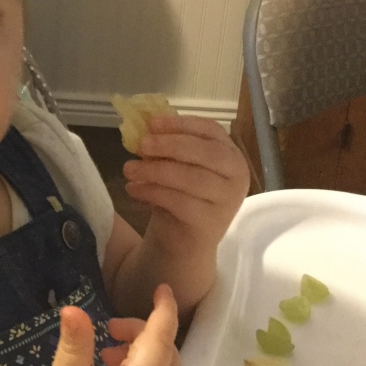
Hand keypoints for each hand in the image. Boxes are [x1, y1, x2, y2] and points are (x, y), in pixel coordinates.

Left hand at [123, 115, 249, 256]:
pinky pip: (180, 202)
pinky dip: (153, 192)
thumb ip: (167, 147)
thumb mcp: (175, 167)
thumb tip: (144, 126)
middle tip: (141, 145)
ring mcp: (227, 201)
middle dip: (170, 145)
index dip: (181, 124)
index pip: (211, 130)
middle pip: (206, 152)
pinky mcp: (211, 222)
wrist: (183, 242)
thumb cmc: (180, 196)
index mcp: (230, 155)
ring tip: (129, 169)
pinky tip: (134, 189)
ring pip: (192, 178)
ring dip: (155, 170)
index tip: (152, 123)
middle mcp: (236, 176)